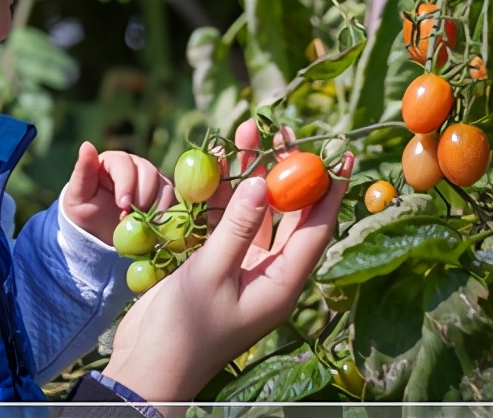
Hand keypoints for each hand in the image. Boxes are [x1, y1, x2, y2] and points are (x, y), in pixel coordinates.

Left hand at [60, 141, 175, 245]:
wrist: (98, 234)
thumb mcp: (78, 195)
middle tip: (131, 219)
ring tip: (140, 224)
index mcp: (111, 160)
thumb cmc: (84, 212)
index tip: (123, 206)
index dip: (126, 184)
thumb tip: (87, 144)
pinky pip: (171, 198)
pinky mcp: (161, 192)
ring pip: (162, 184)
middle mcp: (133, 164)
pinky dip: (165, 212)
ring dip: (154, 206)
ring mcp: (150, 178)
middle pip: (147, 172)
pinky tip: (153, 225)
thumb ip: (83, 171)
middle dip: (142, 198)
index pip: (124, 164)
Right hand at [100, 121, 351, 414]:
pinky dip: (222, 193)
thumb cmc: (186, 329)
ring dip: (251, 174)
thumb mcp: (213, 273)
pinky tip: (217, 163)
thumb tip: (265, 183)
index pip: (317, 229)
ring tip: (247, 130)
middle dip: (286, 170)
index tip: (343, 154)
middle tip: (283, 129)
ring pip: (255, 212)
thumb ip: (237, 226)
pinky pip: (226, 221)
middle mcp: (269, 273)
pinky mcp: (214, 264)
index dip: (331, 190)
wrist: (148, 364)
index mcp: (282, 283)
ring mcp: (241, 268)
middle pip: (288, 214)